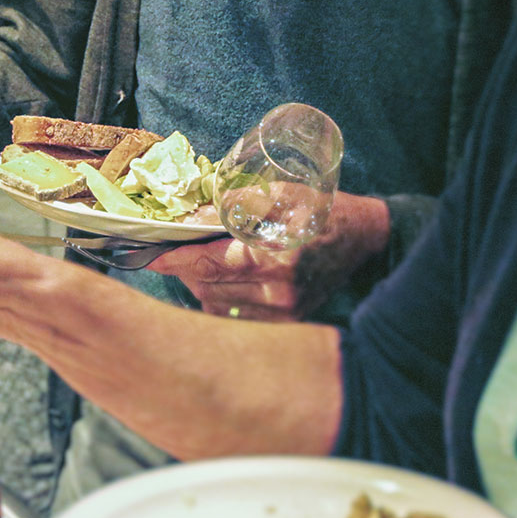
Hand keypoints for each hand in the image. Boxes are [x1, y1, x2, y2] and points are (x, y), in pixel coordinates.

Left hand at [147, 192, 391, 320]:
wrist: (366, 239)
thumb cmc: (322, 209)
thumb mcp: (281, 194)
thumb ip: (234, 204)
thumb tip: (189, 216)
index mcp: (276, 259)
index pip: (209, 263)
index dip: (175, 259)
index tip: (150, 256)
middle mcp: (278, 293)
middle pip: (206, 286)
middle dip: (185, 267)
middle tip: (176, 249)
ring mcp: (283, 314)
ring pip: (216, 304)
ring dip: (200, 283)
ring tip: (202, 262)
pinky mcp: (286, 323)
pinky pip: (234, 316)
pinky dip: (220, 298)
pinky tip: (223, 281)